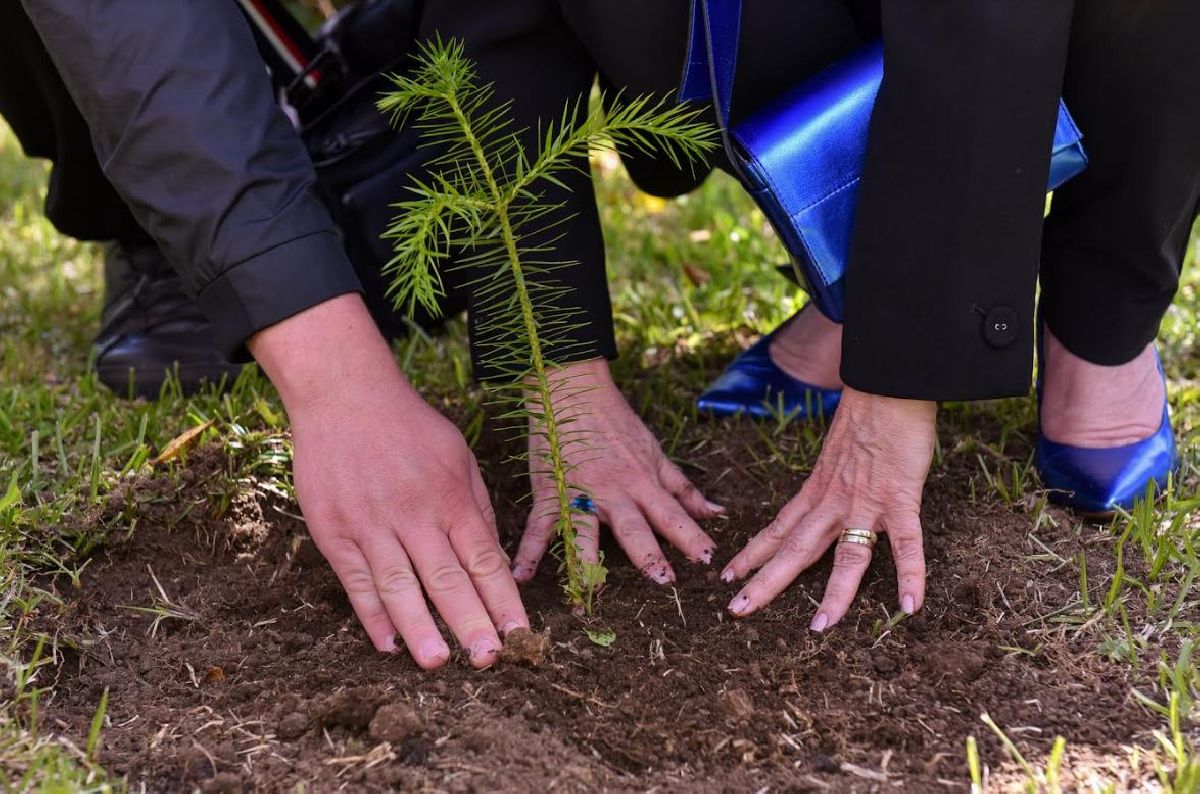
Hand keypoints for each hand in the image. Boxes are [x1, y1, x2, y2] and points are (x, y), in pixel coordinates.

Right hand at [250, 295, 527, 668]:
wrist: (344, 394)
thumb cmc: (409, 426)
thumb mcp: (458, 455)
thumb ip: (477, 506)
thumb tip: (494, 559)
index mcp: (450, 497)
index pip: (484, 559)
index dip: (503, 600)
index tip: (520, 633)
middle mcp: (414, 515)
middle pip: (447, 578)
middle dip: (471, 622)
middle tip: (489, 660)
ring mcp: (371, 525)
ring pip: (400, 587)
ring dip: (421, 628)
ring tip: (439, 663)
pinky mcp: (334, 531)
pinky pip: (356, 581)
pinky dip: (372, 615)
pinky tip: (387, 643)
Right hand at [512, 358, 723, 584]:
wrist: (573, 389)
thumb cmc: (616, 422)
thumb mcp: (655, 453)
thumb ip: (682, 488)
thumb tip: (716, 513)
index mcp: (642, 482)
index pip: (672, 514)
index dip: (691, 536)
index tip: (709, 561)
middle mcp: (613, 492)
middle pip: (633, 527)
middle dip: (648, 554)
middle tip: (663, 581)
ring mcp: (579, 493)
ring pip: (585, 531)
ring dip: (586, 562)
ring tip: (590, 591)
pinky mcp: (549, 492)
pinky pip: (539, 525)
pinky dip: (528, 550)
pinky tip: (522, 575)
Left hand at [722, 386, 935, 628]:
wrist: (887, 383)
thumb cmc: (867, 414)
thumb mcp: (835, 452)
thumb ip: (831, 478)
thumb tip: (830, 491)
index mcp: (816, 490)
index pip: (777, 529)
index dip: (752, 554)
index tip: (728, 575)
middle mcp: (832, 502)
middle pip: (794, 551)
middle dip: (765, 583)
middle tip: (736, 612)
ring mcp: (865, 503)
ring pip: (846, 558)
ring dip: (834, 595)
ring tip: (819, 628)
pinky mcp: (900, 499)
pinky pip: (906, 545)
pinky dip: (910, 576)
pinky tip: (910, 606)